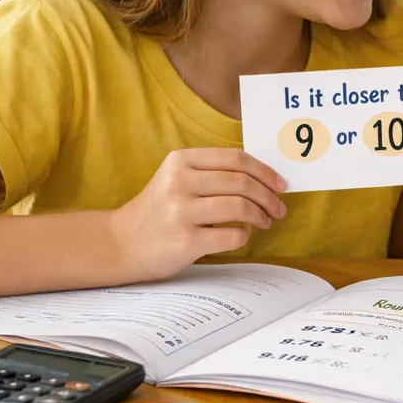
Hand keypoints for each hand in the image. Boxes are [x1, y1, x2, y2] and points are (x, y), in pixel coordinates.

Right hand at [111, 149, 286, 280]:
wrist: (121, 243)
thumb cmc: (160, 209)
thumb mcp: (178, 179)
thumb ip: (213, 173)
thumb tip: (267, 178)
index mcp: (181, 161)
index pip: (236, 159)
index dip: (265, 172)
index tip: (281, 185)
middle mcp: (178, 182)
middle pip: (242, 182)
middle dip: (269, 197)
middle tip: (279, 209)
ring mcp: (179, 212)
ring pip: (240, 207)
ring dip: (261, 215)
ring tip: (265, 222)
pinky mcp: (184, 241)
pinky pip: (232, 235)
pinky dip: (244, 236)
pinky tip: (241, 236)